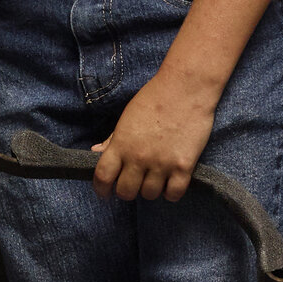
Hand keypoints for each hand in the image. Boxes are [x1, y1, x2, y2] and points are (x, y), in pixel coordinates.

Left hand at [93, 71, 219, 201]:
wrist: (186, 87)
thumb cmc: (155, 98)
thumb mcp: (127, 117)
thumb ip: (113, 139)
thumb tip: (96, 152)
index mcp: (121, 144)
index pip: (102, 177)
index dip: (101, 190)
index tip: (105, 193)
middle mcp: (138, 157)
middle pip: (126, 192)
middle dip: (127, 191)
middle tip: (134, 183)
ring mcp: (162, 163)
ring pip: (149, 194)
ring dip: (150, 190)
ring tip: (155, 178)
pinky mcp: (184, 165)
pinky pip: (174, 194)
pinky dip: (171, 192)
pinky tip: (171, 182)